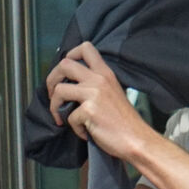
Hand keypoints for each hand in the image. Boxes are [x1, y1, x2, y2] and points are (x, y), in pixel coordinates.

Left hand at [45, 41, 150, 160]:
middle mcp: (99, 80)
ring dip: (55, 106)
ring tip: (61, 117)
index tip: (65, 73)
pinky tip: (85, 131)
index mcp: (106, 73)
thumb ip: (97, 84)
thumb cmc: (125, 121)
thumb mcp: (114, 93)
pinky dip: (74, 128)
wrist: (136, 139)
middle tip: (53, 94)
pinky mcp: (89, 111)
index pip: (85, 48)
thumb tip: (73, 84)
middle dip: (52, 79)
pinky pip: (69, 117)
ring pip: (59, 90)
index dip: (70, 56)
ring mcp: (94, 94)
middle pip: (64, 64)